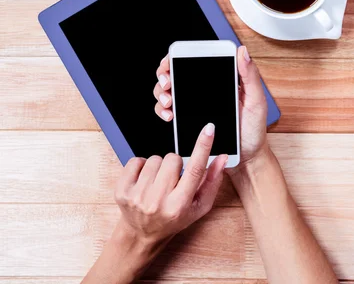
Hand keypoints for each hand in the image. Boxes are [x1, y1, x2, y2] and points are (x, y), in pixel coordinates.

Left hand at [114, 123, 227, 244]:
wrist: (142, 234)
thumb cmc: (175, 217)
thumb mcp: (199, 205)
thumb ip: (212, 181)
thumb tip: (222, 157)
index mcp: (179, 205)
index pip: (195, 170)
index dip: (203, 147)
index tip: (209, 129)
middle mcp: (157, 202)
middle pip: (173, 158)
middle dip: (176, 163)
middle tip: (173, 179)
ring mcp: (137, 197)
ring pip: (155, 158)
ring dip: (159, 167)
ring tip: (158, 182)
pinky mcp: (122, 191)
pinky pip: (136, 160)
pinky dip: (142, 167)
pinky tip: (145, 181)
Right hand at [153, 46, 268, 171]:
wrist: (247, 157)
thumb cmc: (254, 129)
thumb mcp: (256, 100)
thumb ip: (250, 76)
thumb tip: (242, 51)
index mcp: (219, 80)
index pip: (195, 60)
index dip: (179, 56)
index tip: (174, 59)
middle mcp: (204, 90)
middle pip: (175, 73)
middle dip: (165, 73)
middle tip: (168, 82)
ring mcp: (193, 105)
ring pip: (167, 91)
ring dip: (161, 92)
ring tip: (169, 101)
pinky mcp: (187, 121)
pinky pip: (167, 111)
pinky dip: (163, 110)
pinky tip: (170, 115)